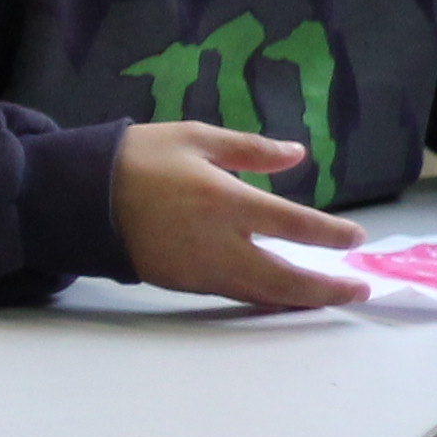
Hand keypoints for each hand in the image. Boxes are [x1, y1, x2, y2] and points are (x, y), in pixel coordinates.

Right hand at [112, 123, 370, 307]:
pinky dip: (265, 299)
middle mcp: (220, 243)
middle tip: (358, 289)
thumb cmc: (137, 158)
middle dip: (327, 287)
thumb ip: (249, 149)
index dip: (331, 235)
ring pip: (263, 295)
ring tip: (328, 296)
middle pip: (287, 278)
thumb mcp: (194, 137)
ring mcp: (202, 270)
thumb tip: (297, 154)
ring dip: (301, 299)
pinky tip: (280, 295)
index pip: (294, 225)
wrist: (79, 196)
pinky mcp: (184, 283)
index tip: (356, 238)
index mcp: (226, 201)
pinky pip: (235, 295)